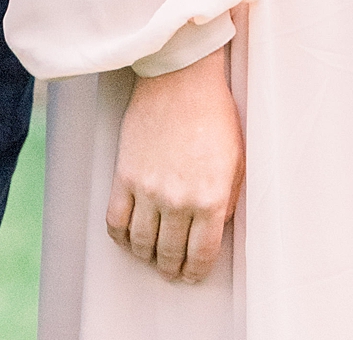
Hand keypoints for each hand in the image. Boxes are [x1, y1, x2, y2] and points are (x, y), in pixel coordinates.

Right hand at [107, 49, 243, 284]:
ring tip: (152, 256)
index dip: (196, 272)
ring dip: (147, 257)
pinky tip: (129, 236)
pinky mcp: (125, 175)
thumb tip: (212, 232)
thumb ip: (226, 202)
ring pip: (142, 245)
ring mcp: (149, 190)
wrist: (181, 78)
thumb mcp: (236, 162)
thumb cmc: (213, 115)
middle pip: (169, 255)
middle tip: (171, 270)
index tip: (192, 275)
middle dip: (171, 269)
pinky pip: (116, 221)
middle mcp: (179, 201)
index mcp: (211, 199)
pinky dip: (121, 237)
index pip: (201, 256)